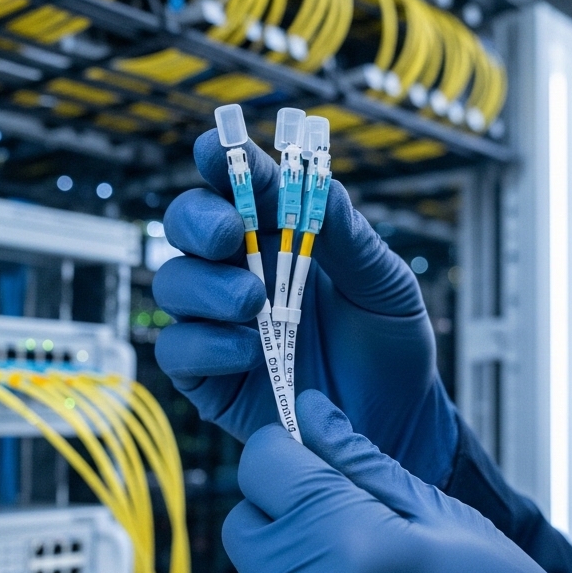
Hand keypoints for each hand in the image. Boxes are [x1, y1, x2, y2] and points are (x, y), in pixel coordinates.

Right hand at [153, 129, 456, 484]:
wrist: (399, 424)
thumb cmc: (391, 347)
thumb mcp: (386, 284)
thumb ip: (350, 238)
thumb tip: (320, 186)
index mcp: (279, 234)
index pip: (239, 185)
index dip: (221, 161)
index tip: (215, 147)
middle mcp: (239, 270)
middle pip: (185, 225)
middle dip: (199, 220)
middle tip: (229, 234)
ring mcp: (218, 324)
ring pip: (172, 284)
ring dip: (205, 287)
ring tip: (252, 304)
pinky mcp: (208, 377)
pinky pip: (177, 351)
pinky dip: (206, 346)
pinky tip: (249, 353)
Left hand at [224, 391, 571, 572]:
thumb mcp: (446, 517)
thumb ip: (362, 462)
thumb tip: (309, 412)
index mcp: (360, 548)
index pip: (263, 467)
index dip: (285, 450)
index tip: (307, 453)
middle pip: (242, 523)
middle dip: (281, 507)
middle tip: (340, 515)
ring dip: (286, 563)